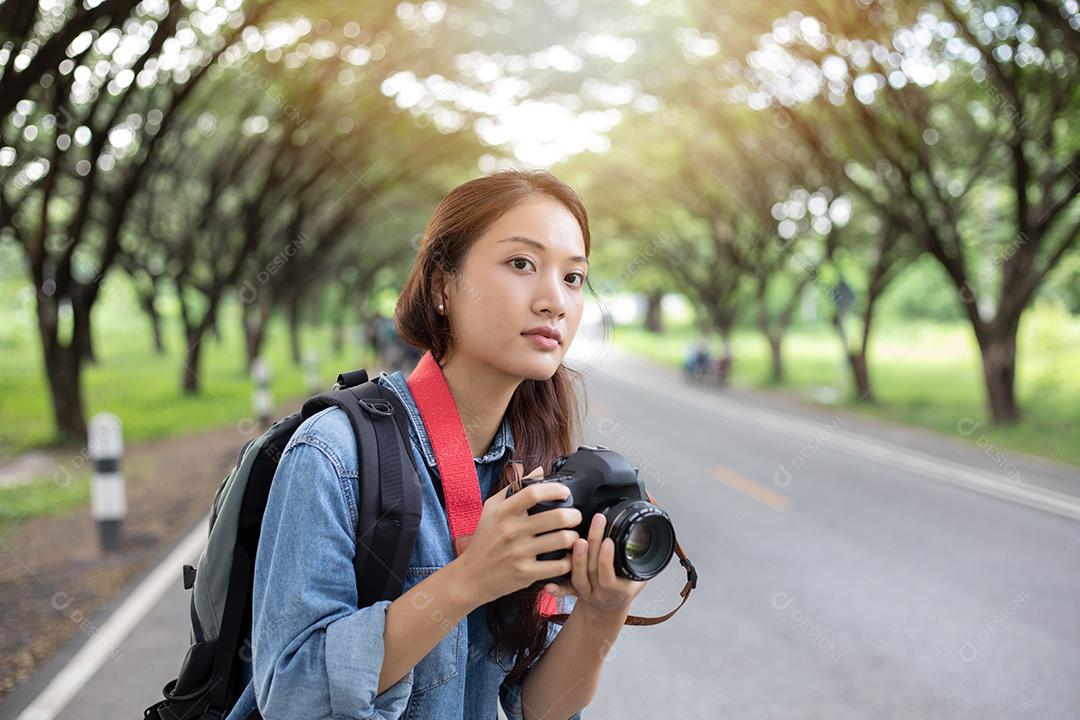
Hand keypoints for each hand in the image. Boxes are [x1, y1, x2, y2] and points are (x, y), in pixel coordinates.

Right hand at [453, 464, 583, 605]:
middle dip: (574, 515)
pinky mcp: (525, 573)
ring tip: (574, 536)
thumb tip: (539, 470)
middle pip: (556, 517)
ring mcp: (519, 553)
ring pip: (562, 540)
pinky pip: (558, 565)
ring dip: (574, 537)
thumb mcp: (491, 509)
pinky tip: (567, 557)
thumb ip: (514, 487)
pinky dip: (569, 560)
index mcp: (503, 512)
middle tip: (576, 516)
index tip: (565, 492)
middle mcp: (511, 531)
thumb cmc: (484, 539)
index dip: (555, 489)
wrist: (471, 576)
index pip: (534, 493)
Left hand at [541, 512, 647, 617]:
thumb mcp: (639, 579)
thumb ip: (643, 562)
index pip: (610, 576)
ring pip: (578, 577)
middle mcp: (599, 592)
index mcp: (617, 590)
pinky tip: (549, 583)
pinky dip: (557, 587)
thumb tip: (650, 536)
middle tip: (597, 521)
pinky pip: (563, 590)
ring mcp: (584, 591)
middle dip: (594, 543)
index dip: (607, 560)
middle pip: (593, 569)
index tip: (608, 541)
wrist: (607, 613)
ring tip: (577, 538)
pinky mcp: (573, 590)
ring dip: (576, 558)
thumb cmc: (623, 592)